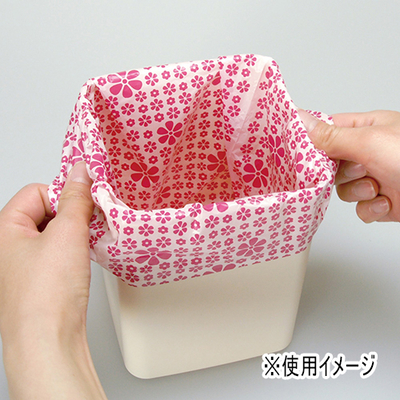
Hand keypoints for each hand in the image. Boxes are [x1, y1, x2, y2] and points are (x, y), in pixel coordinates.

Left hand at [0, 162, 106, 398]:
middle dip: (73, 213)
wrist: (49, 340)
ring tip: (89, 242)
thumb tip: (80, 172)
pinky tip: (85, 257)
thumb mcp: (67, 233)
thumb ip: (76, 198)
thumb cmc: (45, 294)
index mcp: (6, 229)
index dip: (63, 193)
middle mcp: (12, 245)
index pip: (37, 191)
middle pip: (47, 210)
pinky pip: (62, 251)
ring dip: (77, 232)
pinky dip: (77, 249)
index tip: (85, 199)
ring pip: (57, 232)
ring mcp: (28, 263)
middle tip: (90, 221)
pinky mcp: (44, 278)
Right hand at [298, 109, 399, 222]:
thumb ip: (330, 136)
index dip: (312, 141)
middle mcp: (371, 152)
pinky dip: (371, 208)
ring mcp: (377, 177)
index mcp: (369, 128)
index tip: (300, 153)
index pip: (328, 130)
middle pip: (331, 165)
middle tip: (357, 168)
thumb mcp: (370, 143)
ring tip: (378, 186)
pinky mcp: (383, 201)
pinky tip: (387, 202)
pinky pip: (360, 208)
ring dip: (358, 192)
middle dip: (341, 173)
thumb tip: (299, 120)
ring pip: (343, 189)